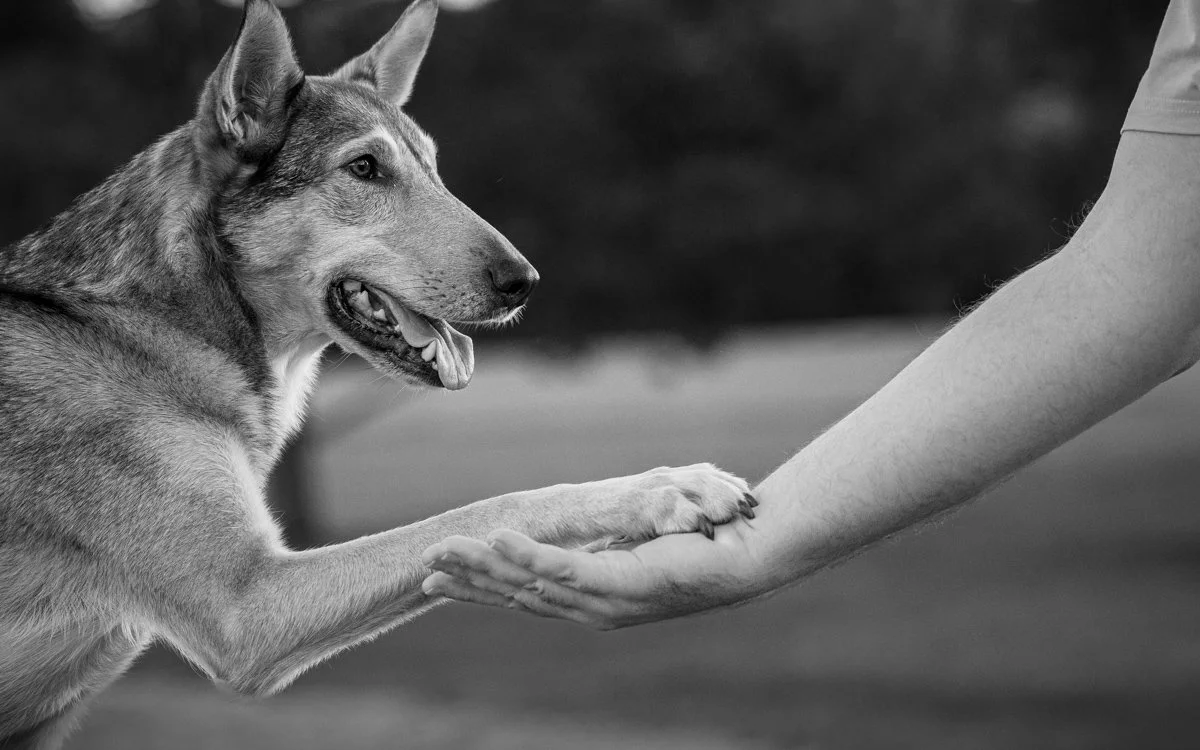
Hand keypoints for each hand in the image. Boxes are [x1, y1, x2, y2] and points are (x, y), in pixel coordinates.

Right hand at [420, 518, 760, 628]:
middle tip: (424, 573)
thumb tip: (582, 544)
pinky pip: (563, 568)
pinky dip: (527, 554)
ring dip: (484, 568)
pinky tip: (496, 540)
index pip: (526, 596)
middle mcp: (594, 609)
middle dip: (469, 583)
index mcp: (594, 602)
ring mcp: (606, 599)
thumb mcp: (640, 549)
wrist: (743, 552)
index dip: (482, 588)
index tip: (441, 578)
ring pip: (530, 584)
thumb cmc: (698, 548)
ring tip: (443, 555)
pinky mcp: (621, 582)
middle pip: (517, 596)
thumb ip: (606, 552)